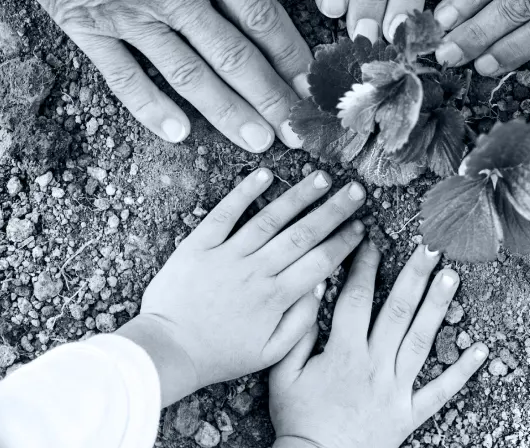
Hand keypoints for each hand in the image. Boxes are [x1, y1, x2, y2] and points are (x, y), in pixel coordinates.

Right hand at [0, 0, 315, 151]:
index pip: (259, 14)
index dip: (290, 52)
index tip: (313, 81)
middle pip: (233, 55)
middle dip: (270, 97)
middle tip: (300, 132)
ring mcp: (130, 14)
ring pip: (188, 73)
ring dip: (226, 111)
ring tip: (257, 141)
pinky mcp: (87, 26)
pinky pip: (123, 75)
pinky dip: (150, 106)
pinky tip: (178, 132)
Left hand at [115, 168, 367, 405]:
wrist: (167, 350)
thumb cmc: (220, 355)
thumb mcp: (269, 353)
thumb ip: (300, 322)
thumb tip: (321, 286)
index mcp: (275, 297)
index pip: (319, 262)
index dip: (343, 242)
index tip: (361, 226)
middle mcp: (256, 270)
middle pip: (302, 234)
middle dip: (333, 210)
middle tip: (357, 190)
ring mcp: (227, 254)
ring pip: (270, 218)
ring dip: (298, 196)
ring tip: (322, 178)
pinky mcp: (199, 245)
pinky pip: (225, 214)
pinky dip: (244, 192)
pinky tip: (265, 174)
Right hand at [269, 244, 488, 447]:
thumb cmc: (296, 420)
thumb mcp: (281, 375)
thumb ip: (297, 332)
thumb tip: (312, 291)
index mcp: (342, 353)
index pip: (356, 299)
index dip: (364, 266)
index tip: (373, 238)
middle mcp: (374, 365)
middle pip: (398, 311)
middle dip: (415, 274)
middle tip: (432, 244)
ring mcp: (395, 389)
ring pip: (421, 340)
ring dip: (438, 307)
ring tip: (453, 276)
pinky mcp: (409, 413)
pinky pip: (440, 391)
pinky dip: (462, 371)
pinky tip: (481, 349)